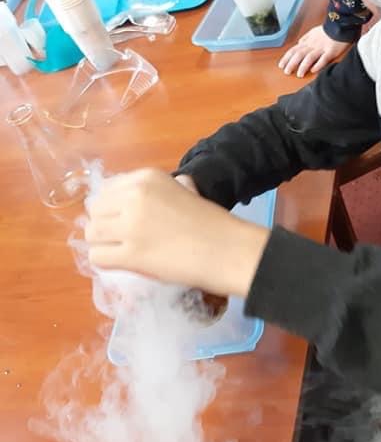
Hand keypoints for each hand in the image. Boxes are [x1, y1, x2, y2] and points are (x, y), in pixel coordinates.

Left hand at [85, 168, 268, 295]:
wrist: (227, 250)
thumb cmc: (213, 223)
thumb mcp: (188, 190)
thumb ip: (169, 186)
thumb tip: (164, 188)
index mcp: (146, 178)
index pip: (107, 189)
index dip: (111, 208)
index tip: (123, 220)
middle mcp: (134, 196)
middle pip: (95, 210)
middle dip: (104, 225)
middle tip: (121, 239)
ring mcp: (130, 225)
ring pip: (92, 232)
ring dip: (102, 243)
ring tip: (120, 251)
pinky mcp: (131, 253)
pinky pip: (97, 256)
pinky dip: (105, 261)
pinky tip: (121, 263)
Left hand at [278, 25, 350, 76]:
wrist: (341, 25)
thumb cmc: (328, 30)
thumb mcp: (314, 31)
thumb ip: (306, 38)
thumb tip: (299, 43)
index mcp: (308, 41)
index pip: (294, 50)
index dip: (287, 58)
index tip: (281, 65)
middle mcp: (313, 45)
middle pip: (299, 54)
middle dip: (292, 64)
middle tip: (286, 72)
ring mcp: (322, 48)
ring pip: (310, 57)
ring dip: (303, 66)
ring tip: (299, 74)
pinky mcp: (331, 51)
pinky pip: (324, 58)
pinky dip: (318, 64)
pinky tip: (313, 70)